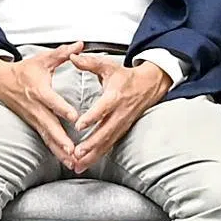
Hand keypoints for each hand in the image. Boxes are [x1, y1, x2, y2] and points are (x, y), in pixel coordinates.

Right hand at [0, 45, 94, 166]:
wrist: (1, 82)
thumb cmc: (24, 70)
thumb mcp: (43, 59)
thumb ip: (64, 53)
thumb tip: (81, 45)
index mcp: (39, 90)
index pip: (52, 101)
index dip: (63, 109)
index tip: (75, 117)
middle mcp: (36, 107)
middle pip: (50, 126)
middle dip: (62, 140)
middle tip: (74, 151)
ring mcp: (34, 119)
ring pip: (48, 137)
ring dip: (60, 150)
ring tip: (73, 161)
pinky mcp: (34, 125)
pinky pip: (46, 140)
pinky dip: (56, 151)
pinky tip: (67, 161)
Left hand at [60, 55, 172, 171]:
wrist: (148, 86)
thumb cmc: (125, 77)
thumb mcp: (108, 66)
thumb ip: (89, 63)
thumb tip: (72, 56)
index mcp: (115, 96)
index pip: (103, 108)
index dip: (92, 117)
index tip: (79, 125)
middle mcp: (119, 113)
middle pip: (105, 132)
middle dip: (91, 144)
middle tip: (77, 153)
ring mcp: (121, 124)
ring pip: (106, 143)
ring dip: (92, 155)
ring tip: (78, 164)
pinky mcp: (120, 131)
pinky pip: (108, 146)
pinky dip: (97, 156)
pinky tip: (84, 164)